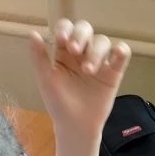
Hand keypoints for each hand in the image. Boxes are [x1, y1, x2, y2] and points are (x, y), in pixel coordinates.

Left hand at [30, 19, 129, 140]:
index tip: (61, 39)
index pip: (66, 29)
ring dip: (96, 51)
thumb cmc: (58, 104)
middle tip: (74, 50)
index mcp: (64, 52)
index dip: (65, 29)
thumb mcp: (45, 79)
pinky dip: (122, 51)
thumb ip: (39, 57)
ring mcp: (99, 61)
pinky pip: (121, 56)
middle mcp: (82, 52)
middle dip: (80, 35)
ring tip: (88, 71)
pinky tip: (118, 53)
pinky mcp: (113, 73)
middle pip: (85, 30)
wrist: (75, 126)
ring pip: (102, 42)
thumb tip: (33, 32)